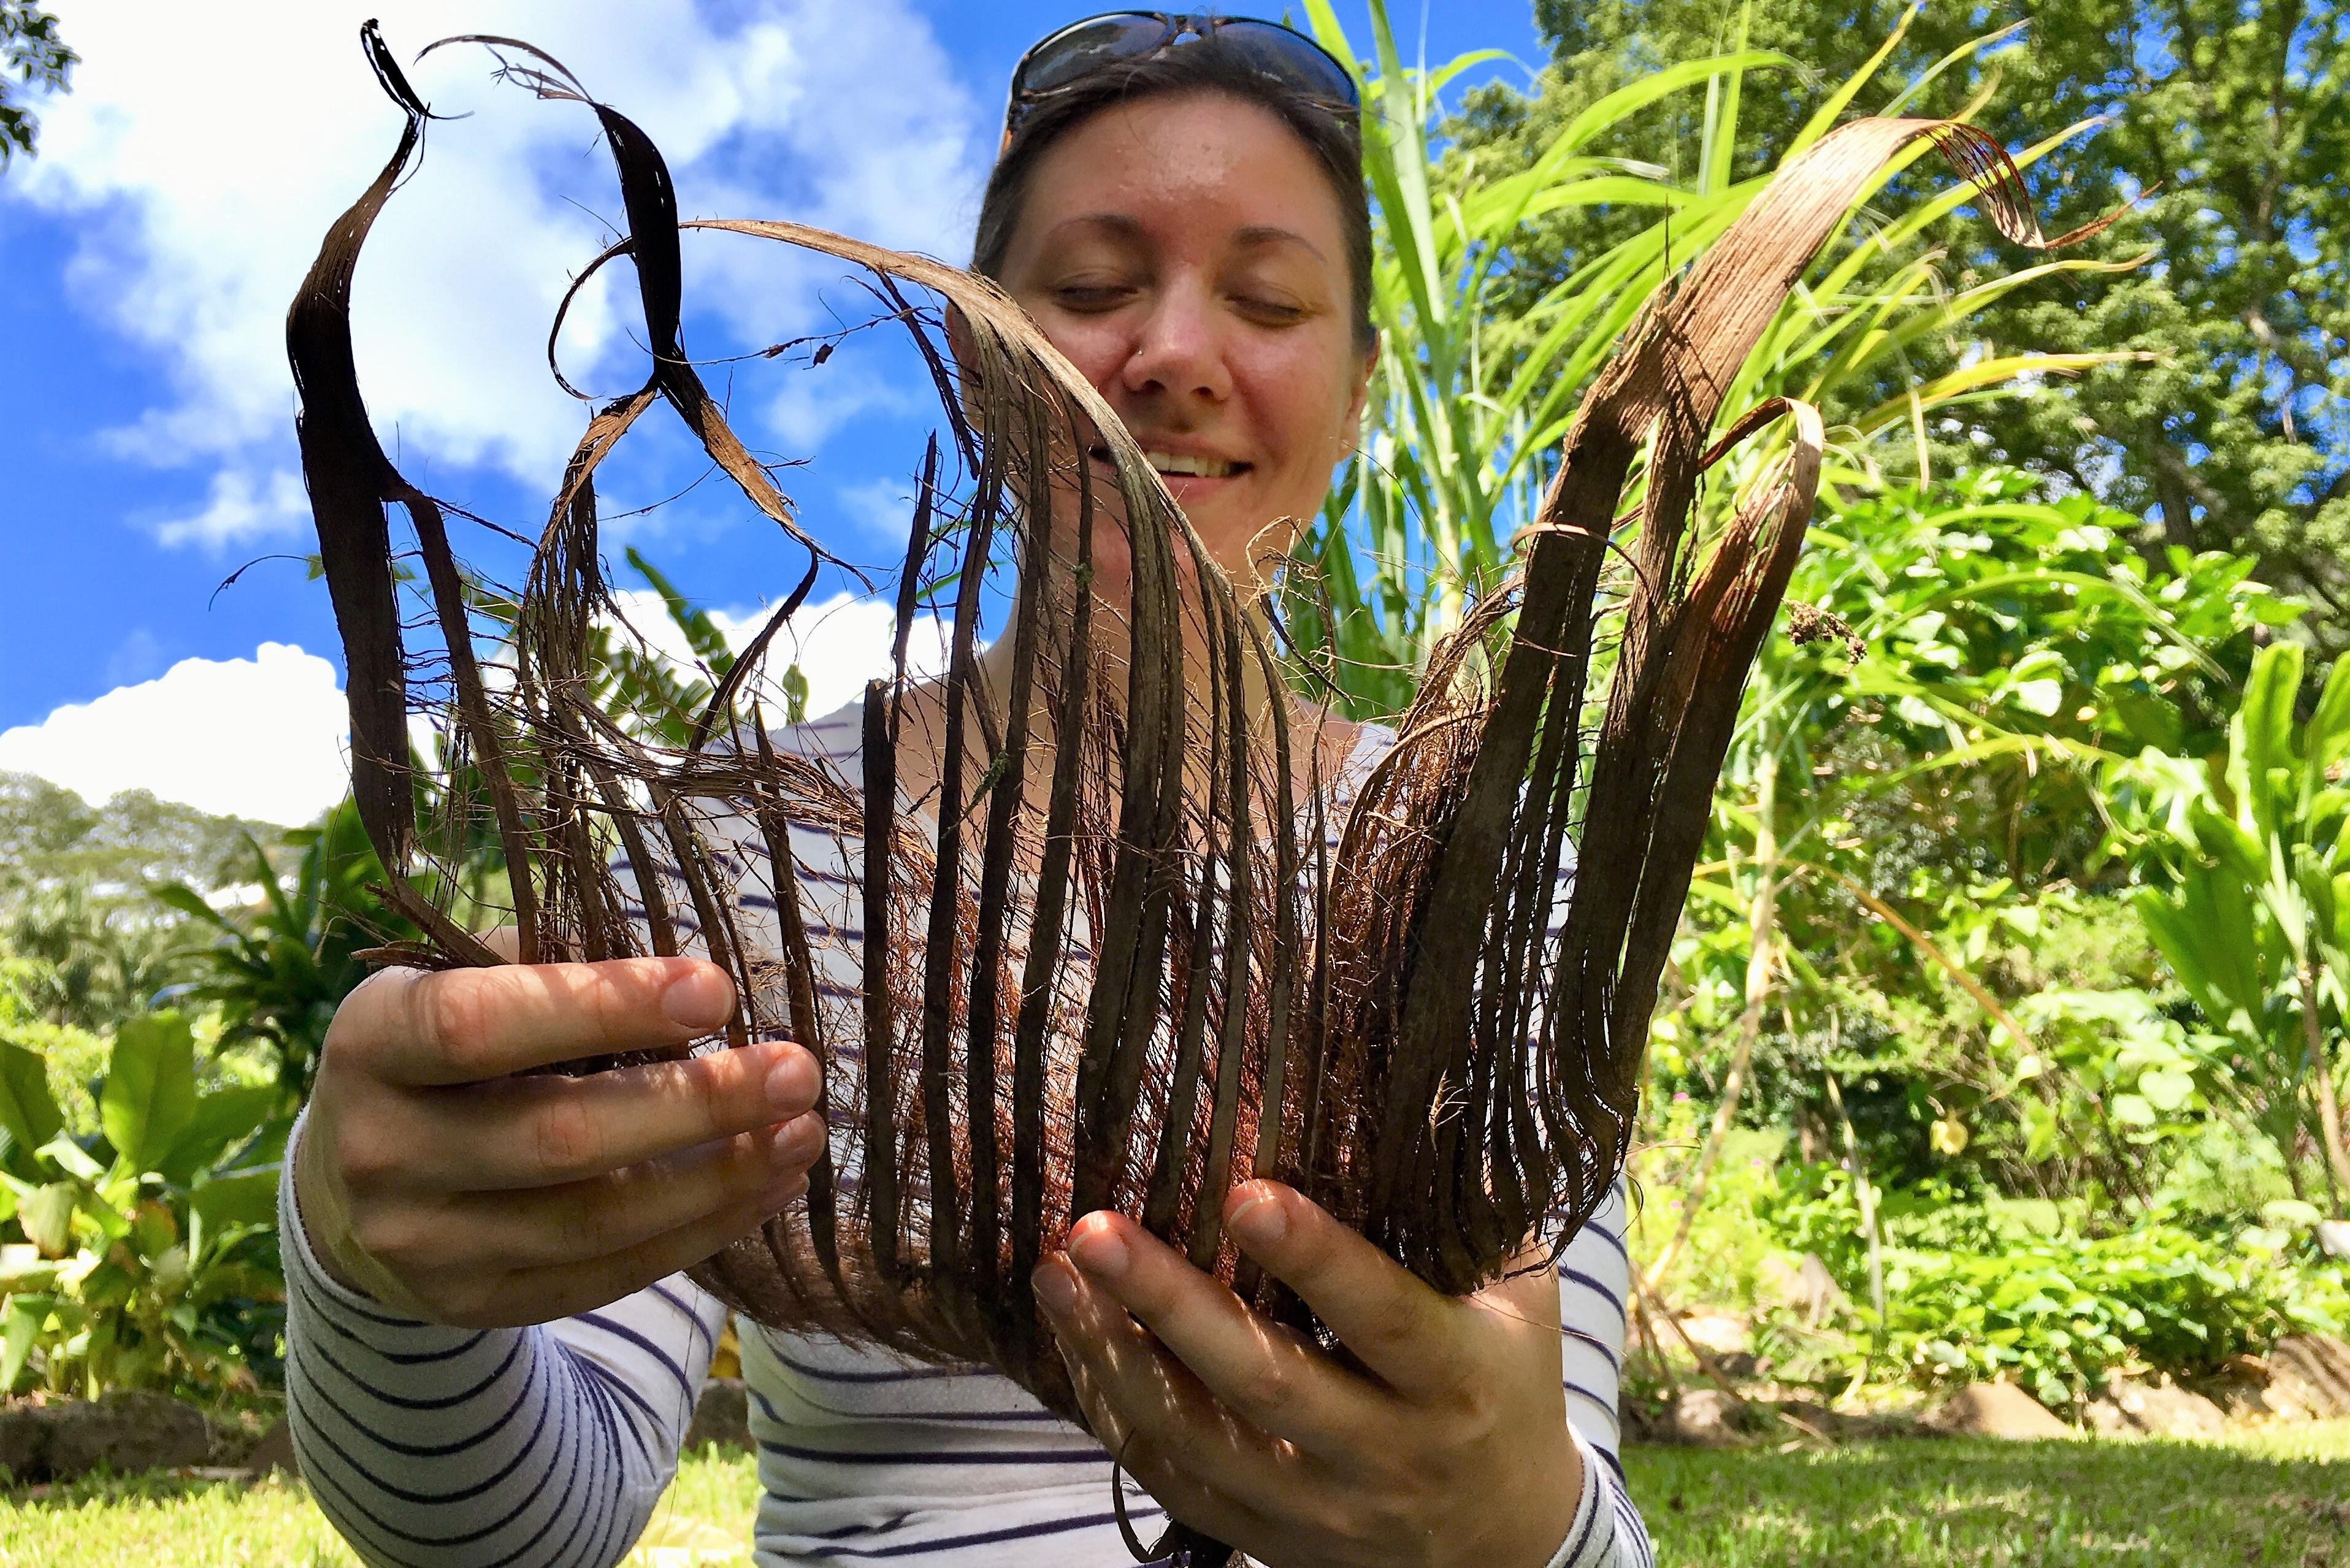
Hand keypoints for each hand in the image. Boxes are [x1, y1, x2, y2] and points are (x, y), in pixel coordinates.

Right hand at [293, 949, 824, 1327]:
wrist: (355, 1180)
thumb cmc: (445, 1050)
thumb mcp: (461, 982)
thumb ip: (553, 966)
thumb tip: (691, 981)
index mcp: (372, 1045)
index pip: (479, 1026)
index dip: (603, 1006)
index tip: (717, 988)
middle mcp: (380, 1154)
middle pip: (555, 1138)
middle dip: (693, 1106)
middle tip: (797, 1071)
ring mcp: (423, 1245)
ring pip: (593, 1221)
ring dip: (717, 1178)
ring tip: (803, 1131)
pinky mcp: (473, 1305)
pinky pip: (605, 1275)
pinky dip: (700, 1231)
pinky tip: (769, 1184)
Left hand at [1035, 1183, 1581, 1567]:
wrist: (1504, 1539)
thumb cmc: (1503, 1376)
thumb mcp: (1515, 1295)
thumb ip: (1460, 1213)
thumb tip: (1398, 1091)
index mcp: (1456, 1379)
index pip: (1382, 1316)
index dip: (1315, 1256)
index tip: (1241, 1191)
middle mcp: (1388, 1454)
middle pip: (1266, 1382)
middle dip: (1171, 1303)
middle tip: (1094, 1230)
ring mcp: (1320, 1507)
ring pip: (1199, 1440)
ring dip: (1115, 1356)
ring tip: (1055, 1273)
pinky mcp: (1266, 1536)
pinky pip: (1172, 1477)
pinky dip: (1116, 1409)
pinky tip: (1076, 1338)